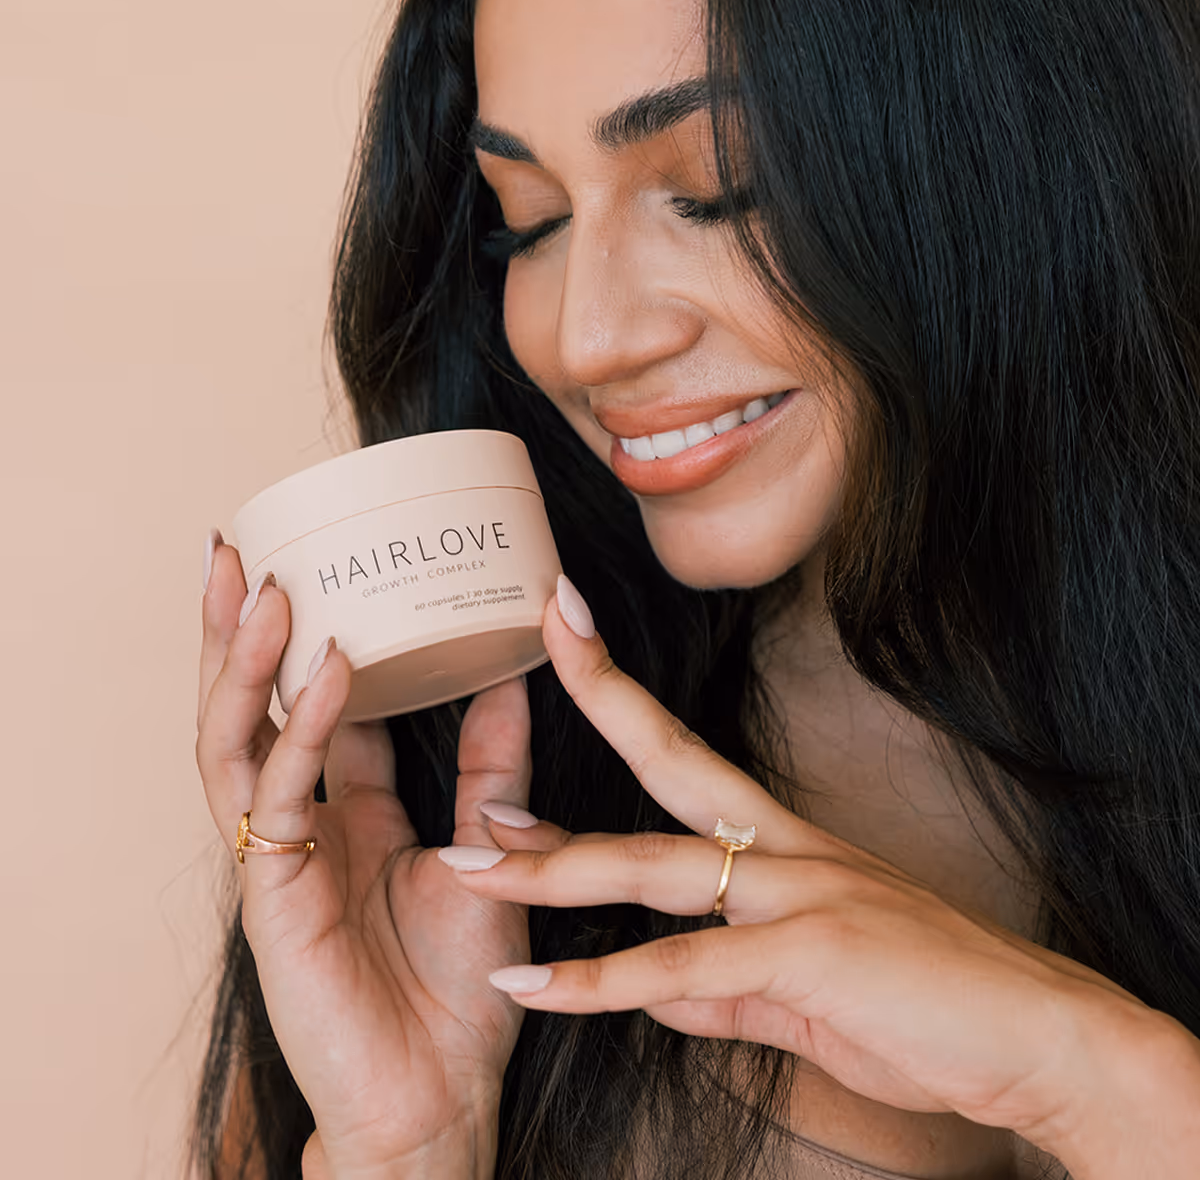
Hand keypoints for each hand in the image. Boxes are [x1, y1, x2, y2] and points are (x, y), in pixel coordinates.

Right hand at [195, 537, 530, 1178]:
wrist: (440, 1090)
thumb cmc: (459, 981)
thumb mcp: (490, 845)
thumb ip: (491, 764)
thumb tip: (517, 673)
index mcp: (346, 807)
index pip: (314, 703)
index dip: (310, 633)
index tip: (317, 560)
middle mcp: (301, 821)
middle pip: (251, 708)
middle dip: (234, 631)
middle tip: (236, 548)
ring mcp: (278, 856)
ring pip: (235, 741)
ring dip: (244, 661)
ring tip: (260, 585)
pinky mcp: (274, 895)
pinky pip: (278, 797)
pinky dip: (300, 729)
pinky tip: (329, 669)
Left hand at [442, 575, 1161, 1158]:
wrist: (1033, 1041)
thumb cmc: (922, 1004)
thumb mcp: (797, 988)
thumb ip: (719, 985)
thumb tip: (658, 990)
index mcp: (782, 843)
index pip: (683, 754)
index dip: (619, 694)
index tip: (566, 634)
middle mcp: (784, 848)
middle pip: (666, 765)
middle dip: (590, 707)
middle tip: (510, 661)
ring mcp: (797, 893)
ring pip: (652, 865)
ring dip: (551, 868)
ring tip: (467, 867)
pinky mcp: (806, 956)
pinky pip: (684, 968)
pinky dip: (601, 983)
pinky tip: (532, 988)